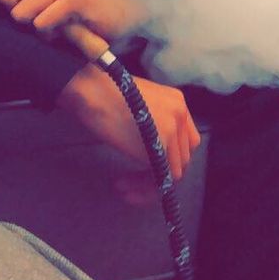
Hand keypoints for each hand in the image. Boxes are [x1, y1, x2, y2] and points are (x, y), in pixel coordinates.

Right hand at [56, 65, 201, 181]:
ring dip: (148, 184)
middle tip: (131, 181)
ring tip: (124, 188)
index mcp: (177, 102)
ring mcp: (173, 130)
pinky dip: (144, 189)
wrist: (92, 90)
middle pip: (182, 157)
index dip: (169, 158)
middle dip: (157, 173)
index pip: (186, 140)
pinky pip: (162, 179)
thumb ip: (154, 121)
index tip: (145, 167)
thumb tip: (151, 146)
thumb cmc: (104, 95)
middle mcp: (181, 115)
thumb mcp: (139, 104)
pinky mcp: (161, 146)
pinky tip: (123, 188)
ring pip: (174, 171)